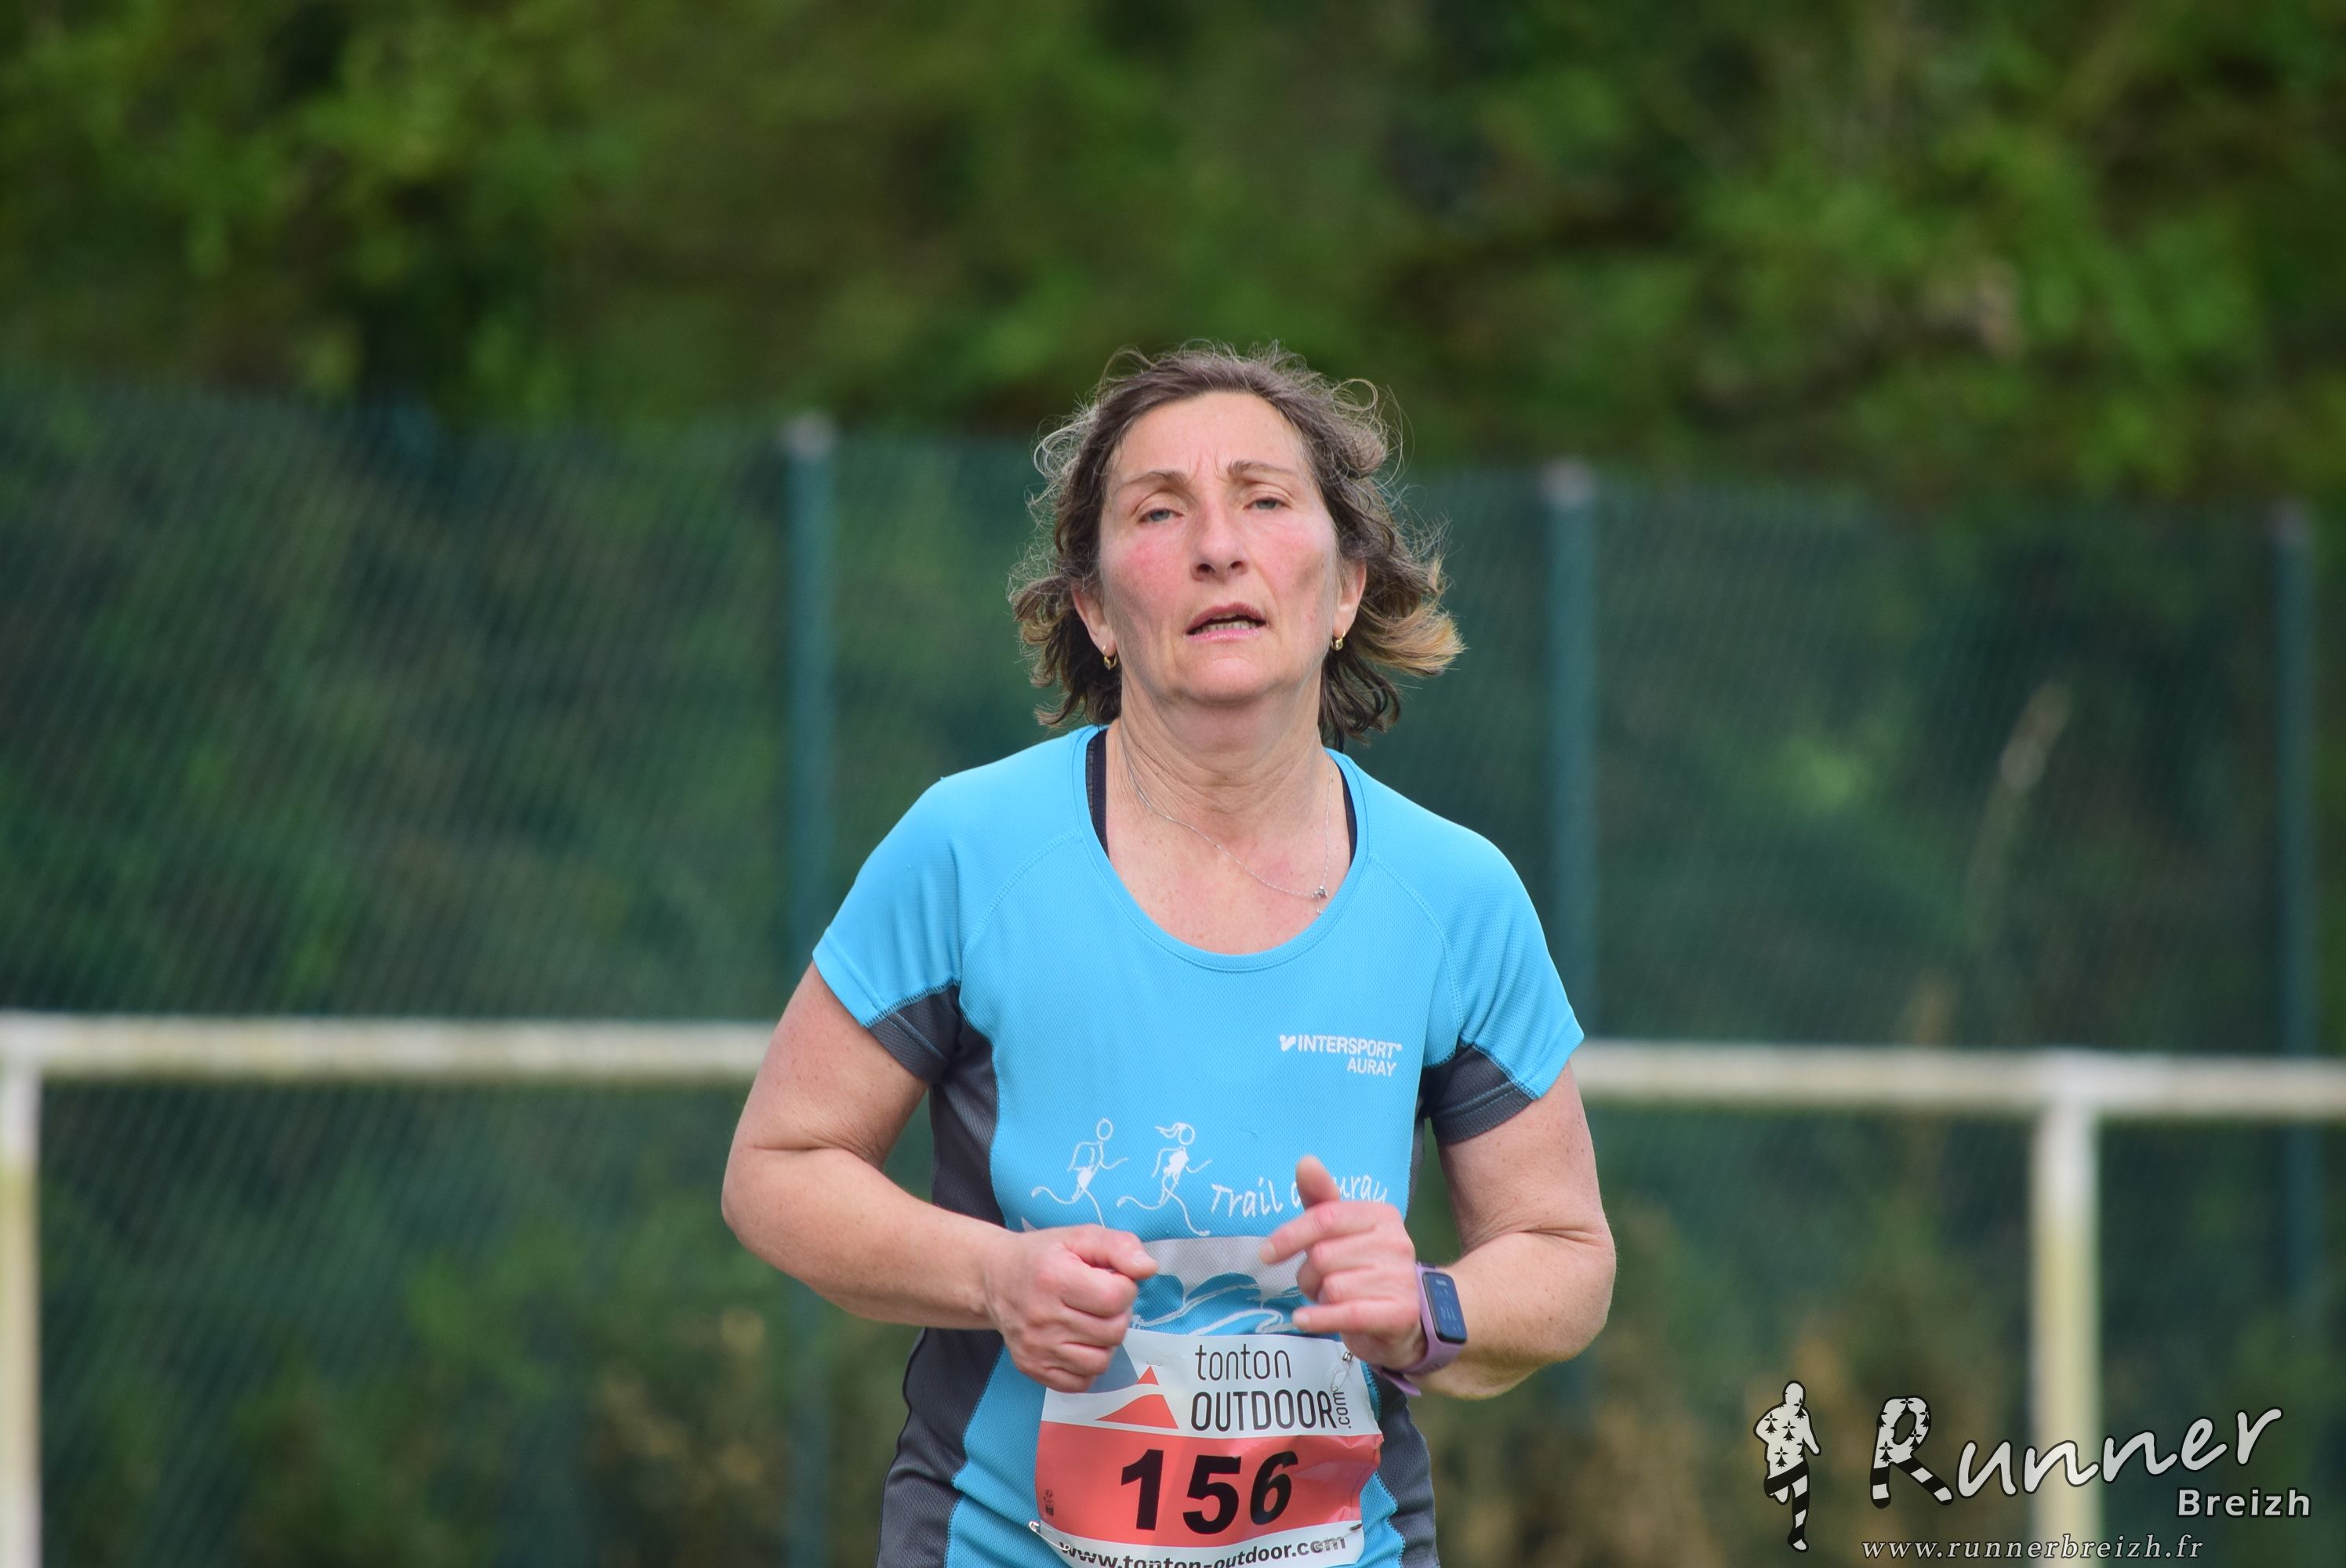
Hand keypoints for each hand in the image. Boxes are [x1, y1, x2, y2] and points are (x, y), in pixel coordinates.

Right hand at [980, 1224, 1157, 1392]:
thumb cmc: (1044, 1256)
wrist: (996, 1279)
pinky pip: (1081, 1382)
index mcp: (1054, 1278)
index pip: (1116, 1298)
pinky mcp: (1033, 1369)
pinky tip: (1078, 1342)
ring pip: (1101, 1361)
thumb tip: (1148, 1268)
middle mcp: (1042, 1318)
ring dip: (1105, 1342)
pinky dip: (1088, 1365)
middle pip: (1113, 1331)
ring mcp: (1036, 1348)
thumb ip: (1118, 1246)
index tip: (1109, 1279)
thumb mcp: (1079, 1237)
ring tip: (1090, 1322)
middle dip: (1116, 1314)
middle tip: (1099, 1300)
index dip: (1124, 1287)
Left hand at [1259, 1155, 1425, 1370]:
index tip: (1266, 1254)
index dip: (1290, 1235)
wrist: (1406, 1316)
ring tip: (1332, 1299)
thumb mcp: (1341, 1231)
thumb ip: (1320, 1199)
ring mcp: (1400, 1279)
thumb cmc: (1363, 1267)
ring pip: (1331, 1287)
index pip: (1325, 1218)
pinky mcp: (1399, 1313)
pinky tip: (1303, 1319)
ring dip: (1319, 1297)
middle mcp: (1395, 1242)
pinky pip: (1346, 1314)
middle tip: (1319, 1283)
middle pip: (1323, 1255)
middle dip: (1308, 1274)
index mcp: (1381, 1215)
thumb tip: (1305, 1161)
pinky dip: (1318, 1318)